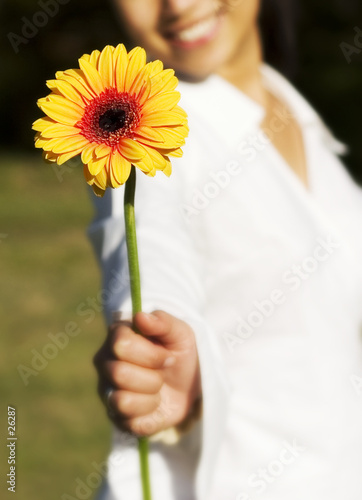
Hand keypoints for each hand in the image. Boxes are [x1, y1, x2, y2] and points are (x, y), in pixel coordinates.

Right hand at [93, 310, 201, 436]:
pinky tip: (155, 403)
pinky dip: (151, 413)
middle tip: (164, 371)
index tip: (168, 355)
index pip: (120, 344)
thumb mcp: (181, 333)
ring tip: (158, 387)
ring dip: (152, 395)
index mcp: (117, 337)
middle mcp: (106, 363)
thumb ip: (163, 322)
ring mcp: (107, 390)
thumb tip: (140, 316)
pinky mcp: (116, 416)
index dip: (150, 353)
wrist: (191, 383)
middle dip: (153, 375)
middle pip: (119, 373)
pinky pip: (129, 422)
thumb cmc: (180, 352)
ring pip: (122, 400)